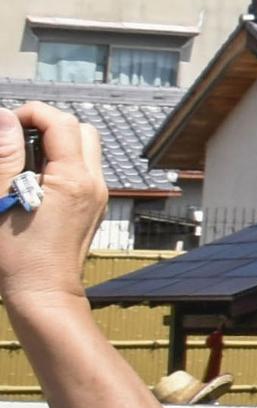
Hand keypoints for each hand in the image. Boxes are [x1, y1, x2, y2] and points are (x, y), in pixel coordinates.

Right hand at [0, 109, 105, 314]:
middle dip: (48, 125)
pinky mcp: (93, 208)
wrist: (43, 293)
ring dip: (57, 144)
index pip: (61, 123)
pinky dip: (62, 164)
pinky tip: (33, 181)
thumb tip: (5, 117)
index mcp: (74, 178)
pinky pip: (83, 171)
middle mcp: (94, 183)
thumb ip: (4, 155)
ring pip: (86, 149)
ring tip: (21, 161)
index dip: (32, 114)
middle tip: (15, 140)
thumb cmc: (17, 254)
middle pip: (81, 130)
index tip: (5, 124)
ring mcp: (97, 196)